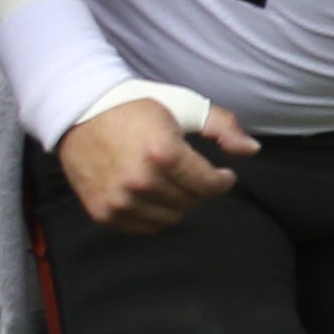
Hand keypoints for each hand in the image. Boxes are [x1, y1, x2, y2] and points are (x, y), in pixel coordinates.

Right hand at [54, 84, 256, 231]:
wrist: (80, 110)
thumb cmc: (136, 106)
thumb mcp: (184, 106)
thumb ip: (223, 127)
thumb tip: (253, 150)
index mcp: (164, 154)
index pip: (209, 185)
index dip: (222, 180)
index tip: (223, 174)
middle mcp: (141, 181)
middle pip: (191, 201)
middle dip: (198, 187)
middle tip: (189, 172)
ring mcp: (120, 200)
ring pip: (170, 217)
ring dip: (176, 202)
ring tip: (169, 181)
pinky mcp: (104, 212)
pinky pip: (144, 227)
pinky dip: (153, 214)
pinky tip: (151, 193)